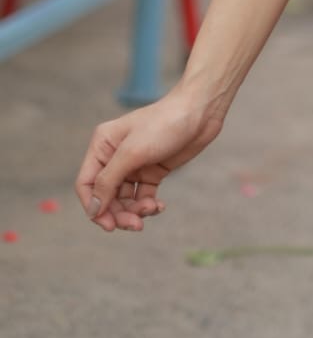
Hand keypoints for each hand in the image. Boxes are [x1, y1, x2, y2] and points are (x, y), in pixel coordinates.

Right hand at [74, 84, 224, 232]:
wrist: (201, 112)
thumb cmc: (165, 124)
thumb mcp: (132, 152)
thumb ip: (109, 180)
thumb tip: (93, 209)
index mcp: (103, 145)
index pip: (87, 184)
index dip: (94, 207)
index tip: (109, 226)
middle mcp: (114, 156)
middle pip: (106, 196)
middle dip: (119, 213)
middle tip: (136, 224)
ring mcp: (134, 165)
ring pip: (124, 200)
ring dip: (135, 211)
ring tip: (152, 209)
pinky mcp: (152, 171)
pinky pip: (142, 196)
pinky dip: (148, 205)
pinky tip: (159, 206)